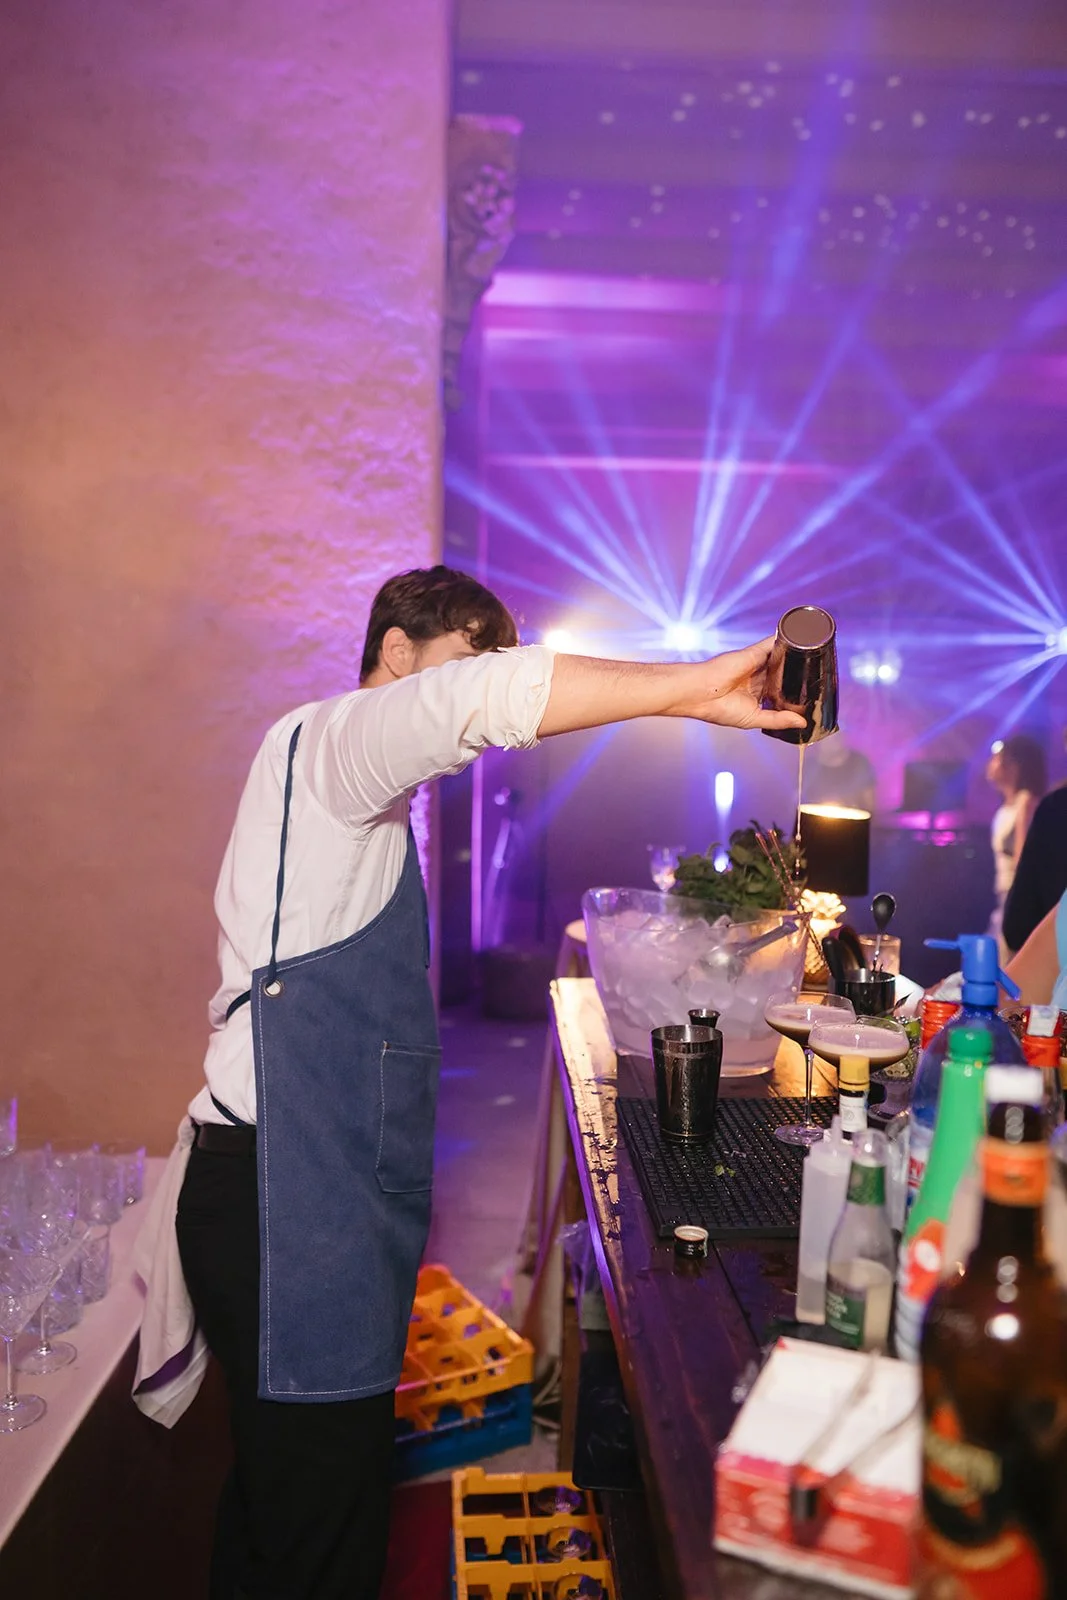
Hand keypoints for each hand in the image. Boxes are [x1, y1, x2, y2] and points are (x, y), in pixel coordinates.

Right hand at [684, 637, 806, 731]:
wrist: (701, 693)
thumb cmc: (719, 708)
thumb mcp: (754, 719)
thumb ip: (778, 720)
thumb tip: (802, 723)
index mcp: (757, 695)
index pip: (781, 692)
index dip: (795, 694)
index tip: (812, 696)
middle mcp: (758, 678)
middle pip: (784, 674)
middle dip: (799, 675)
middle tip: (820, 676)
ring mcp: (757, 664)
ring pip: (782, 657)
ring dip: (796, 655)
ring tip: (818, 654)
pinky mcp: (755, 652)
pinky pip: (775, 643)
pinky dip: (787, 638)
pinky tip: (803, 636)